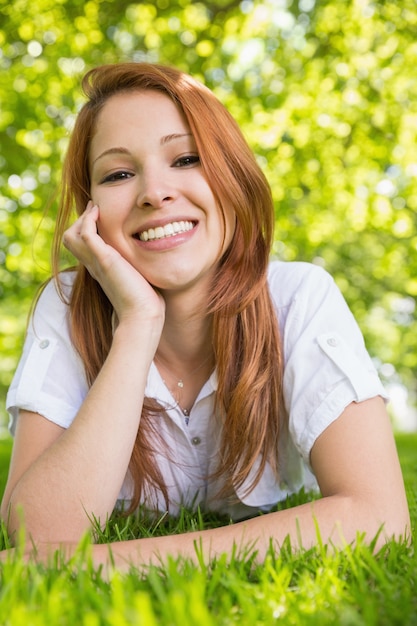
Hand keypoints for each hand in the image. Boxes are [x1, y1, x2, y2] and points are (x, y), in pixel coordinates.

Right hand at [63, 203, 164, 329]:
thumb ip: (137, 269)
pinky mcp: (104, 260)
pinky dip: (88, 219)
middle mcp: (94, 266)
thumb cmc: (145, 302)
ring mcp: (96, 263)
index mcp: (100, 270)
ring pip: (71, 236)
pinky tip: (99, 213)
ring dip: (82, 219)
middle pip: (70, 239)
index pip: (82, 246)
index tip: (98, 216)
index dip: (86, 229)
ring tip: (96, 210)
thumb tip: (150, 263)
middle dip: (80, 221)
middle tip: (95, 210)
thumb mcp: (137, 279)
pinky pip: (86, 234)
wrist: (142, 315)